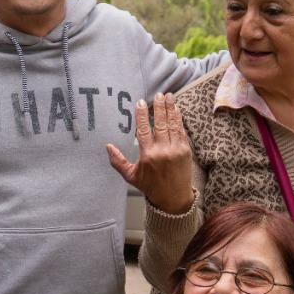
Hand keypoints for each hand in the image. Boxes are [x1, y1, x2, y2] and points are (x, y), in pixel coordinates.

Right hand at [106, 93, 194, 214]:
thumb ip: (118, 161)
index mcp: (148, 155)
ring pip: (172, 125)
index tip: (141, 103)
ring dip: (171, 109)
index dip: (142, 115)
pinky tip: (176, 110)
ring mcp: (176, 150)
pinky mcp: (186, 151)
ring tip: (169, 96)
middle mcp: (162, 151)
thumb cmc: (151, 187)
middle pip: (160, 123)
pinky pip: (181, 131)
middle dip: (159, 107)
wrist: (173, 199)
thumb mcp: (131, 176)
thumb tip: (108, 146)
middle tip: (158, 95)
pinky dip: (178, 119)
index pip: (144, 129)